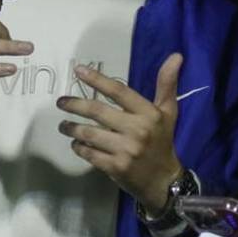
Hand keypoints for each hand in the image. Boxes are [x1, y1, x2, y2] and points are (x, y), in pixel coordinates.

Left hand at [56, 53, 183, 211]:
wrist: (164, 181)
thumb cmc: (162, 141)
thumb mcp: (168, 112)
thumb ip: (167, 84)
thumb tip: (176, 55)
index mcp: (149, 114)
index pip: (119, 92)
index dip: (97, 79)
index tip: (78, 70)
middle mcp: (138, 130)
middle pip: (98, 112)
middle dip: (75, 105)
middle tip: (61, 102)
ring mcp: (126, 150)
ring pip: (90, 134)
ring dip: (72, 128)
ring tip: (64, 125)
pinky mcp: (116, 168)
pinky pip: (90, 154)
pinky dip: (79, 148)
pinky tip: (75, 143)